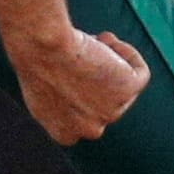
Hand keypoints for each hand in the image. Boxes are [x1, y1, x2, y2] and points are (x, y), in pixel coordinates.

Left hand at [11, 28, 150, 144]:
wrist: (43, 47)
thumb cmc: (34, 59)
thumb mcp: (41, 87)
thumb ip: (62, 97)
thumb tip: (80, 86)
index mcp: (64, 134)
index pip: (82, 117)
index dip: (80, 90)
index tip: (74, 68)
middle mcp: (89, 130)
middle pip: (103, 99)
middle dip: (98, 75)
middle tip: (86, 50)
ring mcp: (111, 113)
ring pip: (122, 86)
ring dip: (110, 62)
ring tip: (92, 41)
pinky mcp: (128, 91)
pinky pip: (139, 72)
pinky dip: (127, 54)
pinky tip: (107, 40)